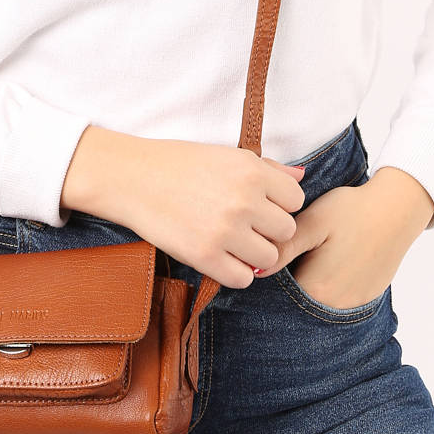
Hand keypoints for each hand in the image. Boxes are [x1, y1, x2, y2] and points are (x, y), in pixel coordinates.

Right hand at [60, 126, 307, 289]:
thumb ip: (268, 168)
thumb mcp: (226, 155)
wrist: (131, 178)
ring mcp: (225, 230)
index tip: (260, 206)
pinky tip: (220, 257)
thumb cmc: (177, 163)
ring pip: (269, 258)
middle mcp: (244, 200)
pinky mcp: (205, 256)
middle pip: (286, 231)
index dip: (279, 205)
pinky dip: (235, 272)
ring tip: (233, 243)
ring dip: (254, 254)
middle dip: (269, 231)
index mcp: (251, 170)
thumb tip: (302, 178)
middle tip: (245, 226)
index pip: (295, 201)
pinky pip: (243, 279)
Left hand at [254, 166, 433, 308]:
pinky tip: (332, 261)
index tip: (275, 255)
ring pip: (316, 302)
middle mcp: (335, 305)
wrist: (398, 207)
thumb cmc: (353, 211)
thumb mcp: (313, 224)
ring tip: (317, 255)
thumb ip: (283, 249)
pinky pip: (337, 299)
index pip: (278, 296)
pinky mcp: (366, 297)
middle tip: (299, 250)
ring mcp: (353, 304)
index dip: (271, 276)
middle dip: (290, 281)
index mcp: (317, 288)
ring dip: (310, 284)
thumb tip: (254, 271)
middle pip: (297, 302)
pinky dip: (329, 285)